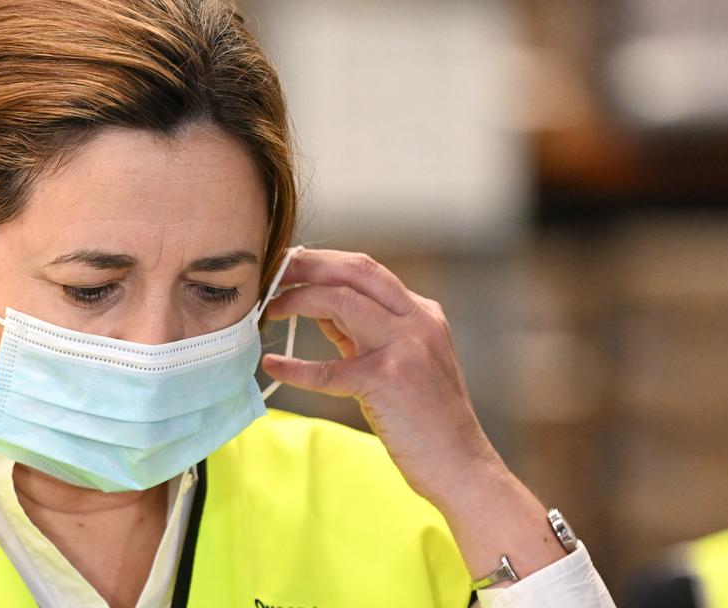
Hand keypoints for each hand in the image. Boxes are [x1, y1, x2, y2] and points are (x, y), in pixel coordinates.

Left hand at [262, 249, 564, 582]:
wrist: (462, 465)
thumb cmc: (426, 418)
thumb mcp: (401, 360)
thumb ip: (363, 330)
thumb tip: (317, 304)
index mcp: (420, 313)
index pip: (365, 269)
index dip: (321, 262)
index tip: (288, 265)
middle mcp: (416, 320)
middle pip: (354, 270)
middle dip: (307, 264)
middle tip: (271, 269)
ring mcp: (404, 347)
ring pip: (340, 300)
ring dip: (296, 300)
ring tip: (266, 309)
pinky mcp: (387, 380)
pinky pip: (328, 369)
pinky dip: (295, 367)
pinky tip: (272, 366)